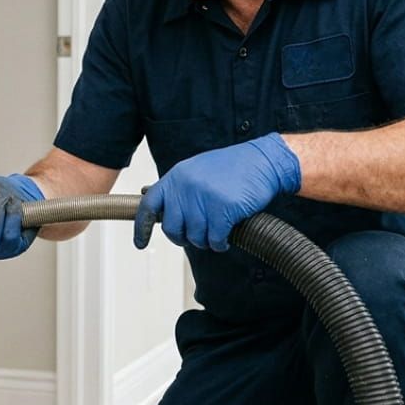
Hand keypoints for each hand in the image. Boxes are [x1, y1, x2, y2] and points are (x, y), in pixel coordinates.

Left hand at [134, 133, 300, 250]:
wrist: (264, 161)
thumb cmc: (234, 168)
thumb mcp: (198, 171)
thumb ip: (180, 190)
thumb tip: (164, 213)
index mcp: (177, 176)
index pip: (149, 205)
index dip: (141, 227)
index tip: (140, 243)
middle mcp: (186, 186)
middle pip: (172, 228)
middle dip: (184, 238)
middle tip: (197, 237)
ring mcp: (204, 197)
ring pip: (195, 236)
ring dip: (206, 241)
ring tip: (217, 232)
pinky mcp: (223, 209)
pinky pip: (215, 239)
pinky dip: (220, 243)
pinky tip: (226, 237)